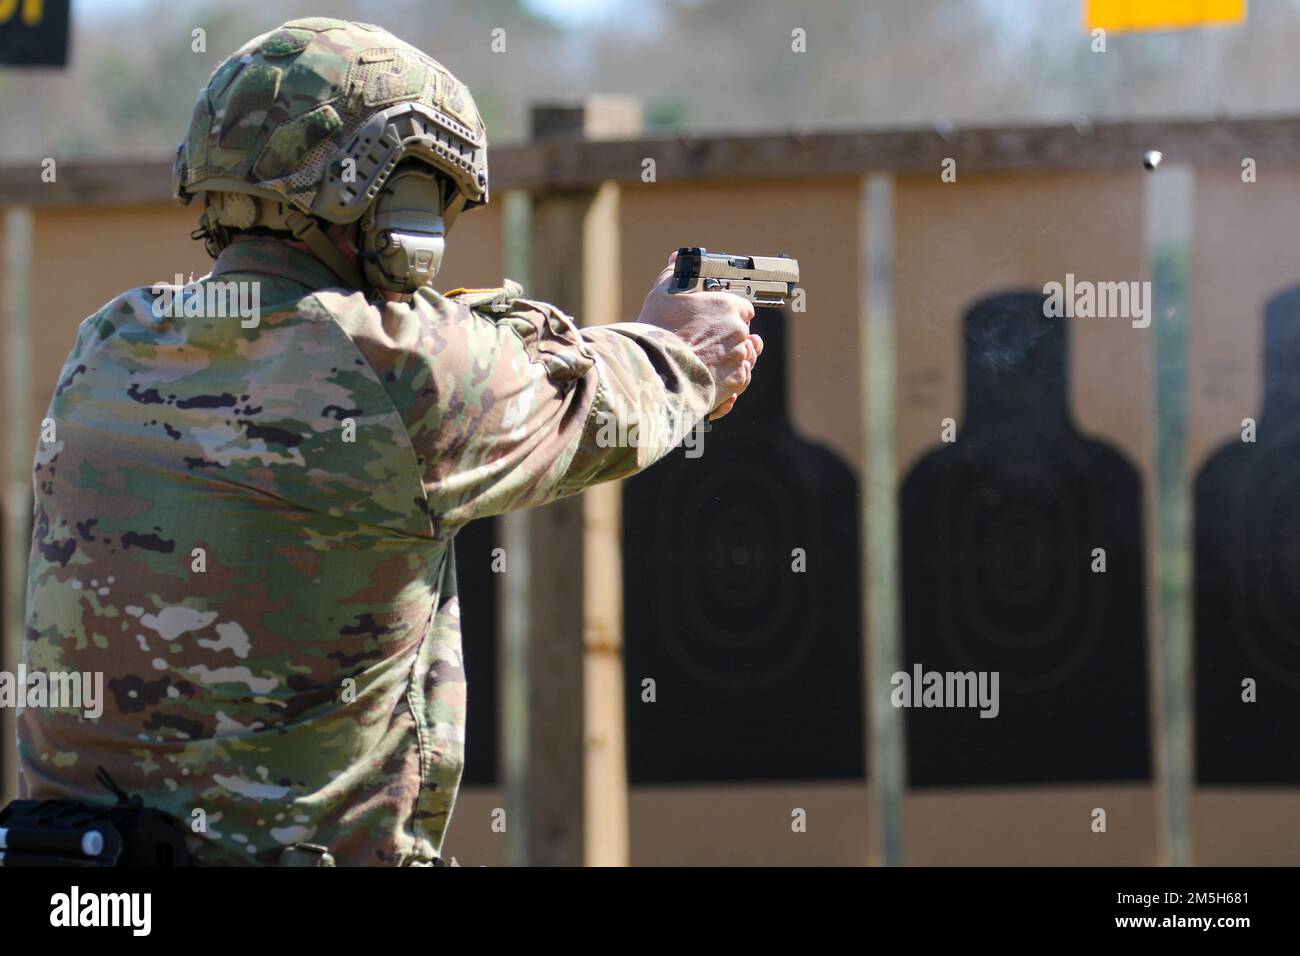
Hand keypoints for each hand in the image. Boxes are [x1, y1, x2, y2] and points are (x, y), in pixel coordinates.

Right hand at [636, 252, 763, 420]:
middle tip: (708, 340)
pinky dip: (731, 377)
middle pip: (743, 331)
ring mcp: (739, 357)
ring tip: (711, 359)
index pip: (742, 306)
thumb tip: (678, 259)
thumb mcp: (661, 295)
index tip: (717, 319)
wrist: (655, 373)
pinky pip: (741, 377)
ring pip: (744, 355)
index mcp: (726, 305)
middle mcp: (738, 330)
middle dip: (729, 335)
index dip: (729, 313)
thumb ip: (674, 274)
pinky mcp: (736, 381)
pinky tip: (714, 374)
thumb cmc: (657, 332)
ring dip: (733, 356)